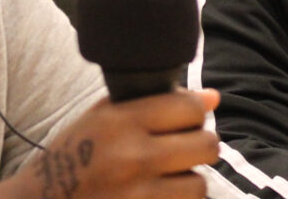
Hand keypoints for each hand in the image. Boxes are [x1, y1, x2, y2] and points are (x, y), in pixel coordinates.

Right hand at [7, 88, 219, 198]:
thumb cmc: (74, 156)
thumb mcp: (102, 118)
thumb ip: (155, 103)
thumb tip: (213, 98)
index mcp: (121, 122)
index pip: (190, 109)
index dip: (194, 114)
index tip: (185, 122)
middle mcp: (132, 157)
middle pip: (206, 146)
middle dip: (200, 146)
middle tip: (183, 151)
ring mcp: (138, 195)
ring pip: (199, 185)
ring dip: (188, 182)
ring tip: (166, 179)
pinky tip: (157, 195)